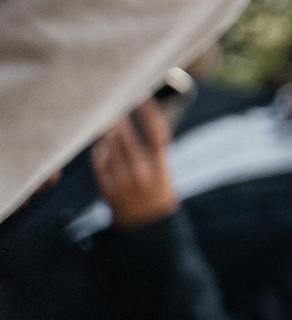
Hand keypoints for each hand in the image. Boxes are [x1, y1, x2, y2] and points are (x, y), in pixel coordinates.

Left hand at [92, 100, 178, 228]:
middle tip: (115, 105)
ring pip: (110, 149)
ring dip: (107, 133)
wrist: (147, 223)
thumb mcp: (164, 170)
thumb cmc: (158, 190)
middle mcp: (141, 173)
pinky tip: (101, 143)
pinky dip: (99, 150)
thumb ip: (154, 150)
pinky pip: (100, 163)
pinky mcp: (107, 189)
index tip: (143, 96)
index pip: (156, 133)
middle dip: (119, 120)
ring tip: (107, 122)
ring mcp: (123, 182)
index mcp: (161, 167)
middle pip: (126, 138)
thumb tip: (142, 120)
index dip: (149, 112)